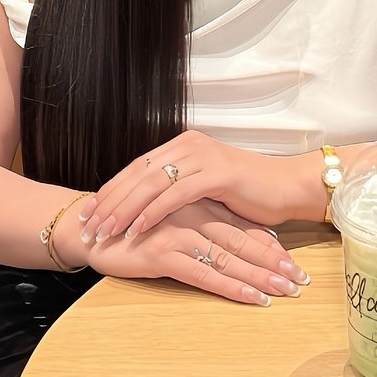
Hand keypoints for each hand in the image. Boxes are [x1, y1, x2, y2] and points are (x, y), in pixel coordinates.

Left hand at [77, 132, 311, 245]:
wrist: (289, 187)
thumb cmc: (250, 193)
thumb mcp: (207, 187)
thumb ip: (179, 188)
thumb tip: (146, 205)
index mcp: (184, 145)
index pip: (137, 167)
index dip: (111, 190)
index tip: (88, 211)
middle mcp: (190, 145)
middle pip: (138, 174)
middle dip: (109, 201)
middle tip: (87, 225)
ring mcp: (204, 157)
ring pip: (151, 184)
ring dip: (124, 210)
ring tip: (104, 231)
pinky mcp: (217, 174)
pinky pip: (175, 195)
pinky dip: (152, 213)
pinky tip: (136, 229)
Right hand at [77, 200, 309, 306]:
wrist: (88, 228)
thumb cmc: (131, 227)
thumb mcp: (170, 220)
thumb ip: (200, 225)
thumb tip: (237, 242)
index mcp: (197, 204)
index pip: (242, 225)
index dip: (270, 244)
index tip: (296, 263)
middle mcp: (193, 215)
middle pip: (243, 240)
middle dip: (275, 262)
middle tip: (303, 280)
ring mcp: (178, 233)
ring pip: (230, 257)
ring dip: (262, 275)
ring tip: (288, 291)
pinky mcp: (163, 253)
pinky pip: (206, 273)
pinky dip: (233, 286)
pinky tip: (253, 297)